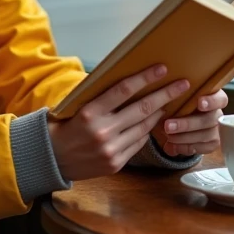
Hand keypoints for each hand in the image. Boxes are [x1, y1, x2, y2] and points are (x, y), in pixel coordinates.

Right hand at [48, 64, 190, 181]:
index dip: (145, 78)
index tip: (162, 69)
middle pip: (142, 108)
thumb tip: (129, 82)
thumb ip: (101, 97)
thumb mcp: (77, 106)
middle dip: (165, 94)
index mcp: (90, 112)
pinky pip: (138, 143)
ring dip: (159, 112)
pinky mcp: (116, 164)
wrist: (51, 159)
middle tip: (182, 84)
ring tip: (170, 102)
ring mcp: (111, 150)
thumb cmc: (64, 126)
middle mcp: (102, 131)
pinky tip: (151, 122)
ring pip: (144, 127)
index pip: (123, 90)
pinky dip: (146, 131)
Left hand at [152, 89, 227, 156]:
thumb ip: (176, 98)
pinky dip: (185, 148)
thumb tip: (167, 93)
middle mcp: (217, 114)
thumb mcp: (179, 100)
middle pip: (209, 120)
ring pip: (205, 135)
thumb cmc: (181, 105)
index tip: (199, 103)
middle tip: (168, 126)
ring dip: (184, 137)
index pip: (220, 99)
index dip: (212, 101)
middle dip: (187, 124)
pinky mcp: (212, 144)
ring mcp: (217, 130)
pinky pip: (202, 148)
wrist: (182, 123)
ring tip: (168, 137)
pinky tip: (173, 146)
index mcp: (213, 97)